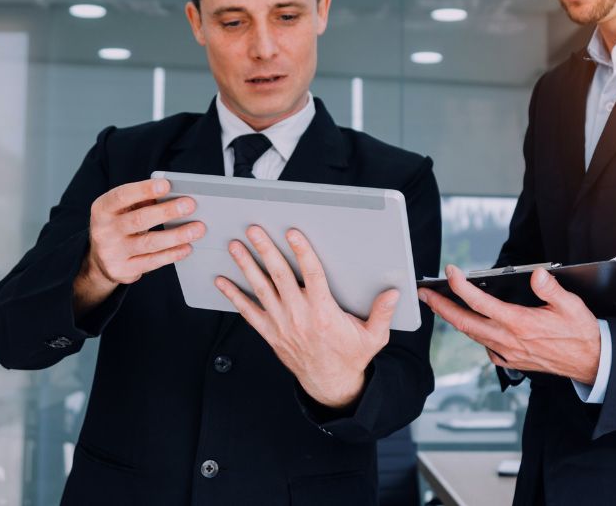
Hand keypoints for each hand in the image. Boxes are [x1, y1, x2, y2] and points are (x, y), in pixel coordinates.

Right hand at [73, 178, 205, 316]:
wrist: (100, 260)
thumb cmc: (119, 225)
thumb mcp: (122, 210)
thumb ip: (141, 201)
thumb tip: (173, 195)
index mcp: (102, 209)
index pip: (122, 196)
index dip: (144, 190)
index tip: (166, 185)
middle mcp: (103, 230)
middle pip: (139, 219)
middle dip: (166, 211)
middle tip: (190, 205)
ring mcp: (111, 252)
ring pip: (149, 243)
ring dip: (176, 235)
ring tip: (197, 229)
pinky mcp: (123, 270)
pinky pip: (152, 261)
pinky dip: (172, 254)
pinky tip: (187, 247)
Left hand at [215, 226, 398, 409]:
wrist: (331, 384)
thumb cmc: (351, 357)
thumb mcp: (373, 337)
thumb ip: (382, 313)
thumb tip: (393, 293)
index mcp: (324, 313)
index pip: (312, 275)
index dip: (302, 252)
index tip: (293, 233)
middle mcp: (299, 316)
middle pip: (280, 276)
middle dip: (266, 250)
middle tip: (254, 230)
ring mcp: (282, 325)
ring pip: (261, 289)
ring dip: (247, 266)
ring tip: (235, 246)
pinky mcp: (271, 333)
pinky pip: (248, 312)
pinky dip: (234, 296)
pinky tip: (222, 281)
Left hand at [417, 265, 600, 383]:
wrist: (591, 362)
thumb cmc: (581, 333)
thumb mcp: (571, 305)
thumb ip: (550, 289)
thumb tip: (537, 274)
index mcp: (520, 323)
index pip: (481, 303)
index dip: (461, 286)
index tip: (450, 272)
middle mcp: (509, 339)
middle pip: (465, 323)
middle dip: (441, 307)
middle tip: (424, 294)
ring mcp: (508, 353)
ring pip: (472, 335)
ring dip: (454, 320)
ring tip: (440, 305)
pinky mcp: (512, 361)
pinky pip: (486, 347)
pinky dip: (475, 335)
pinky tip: (474, 326)